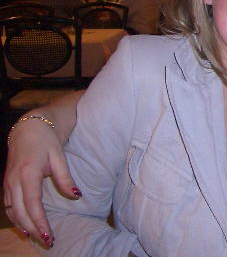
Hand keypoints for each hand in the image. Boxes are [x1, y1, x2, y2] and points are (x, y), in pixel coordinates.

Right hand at [3, 117, 79, 247]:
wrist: (28, 129)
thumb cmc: (46, 141)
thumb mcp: (59, 156)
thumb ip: (65, 177)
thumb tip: (76, 195)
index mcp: (28, 173)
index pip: (32, 203)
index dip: (39, 221)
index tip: (49, 234)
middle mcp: (14, 181)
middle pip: (20, 212)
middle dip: (33, 229)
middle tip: (48, 241)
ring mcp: (7, 183)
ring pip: (12, 211)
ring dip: (24, 227)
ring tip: (39, 238)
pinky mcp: (6, 185)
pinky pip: (9, 207)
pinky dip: (17, 219)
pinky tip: (25, 228)